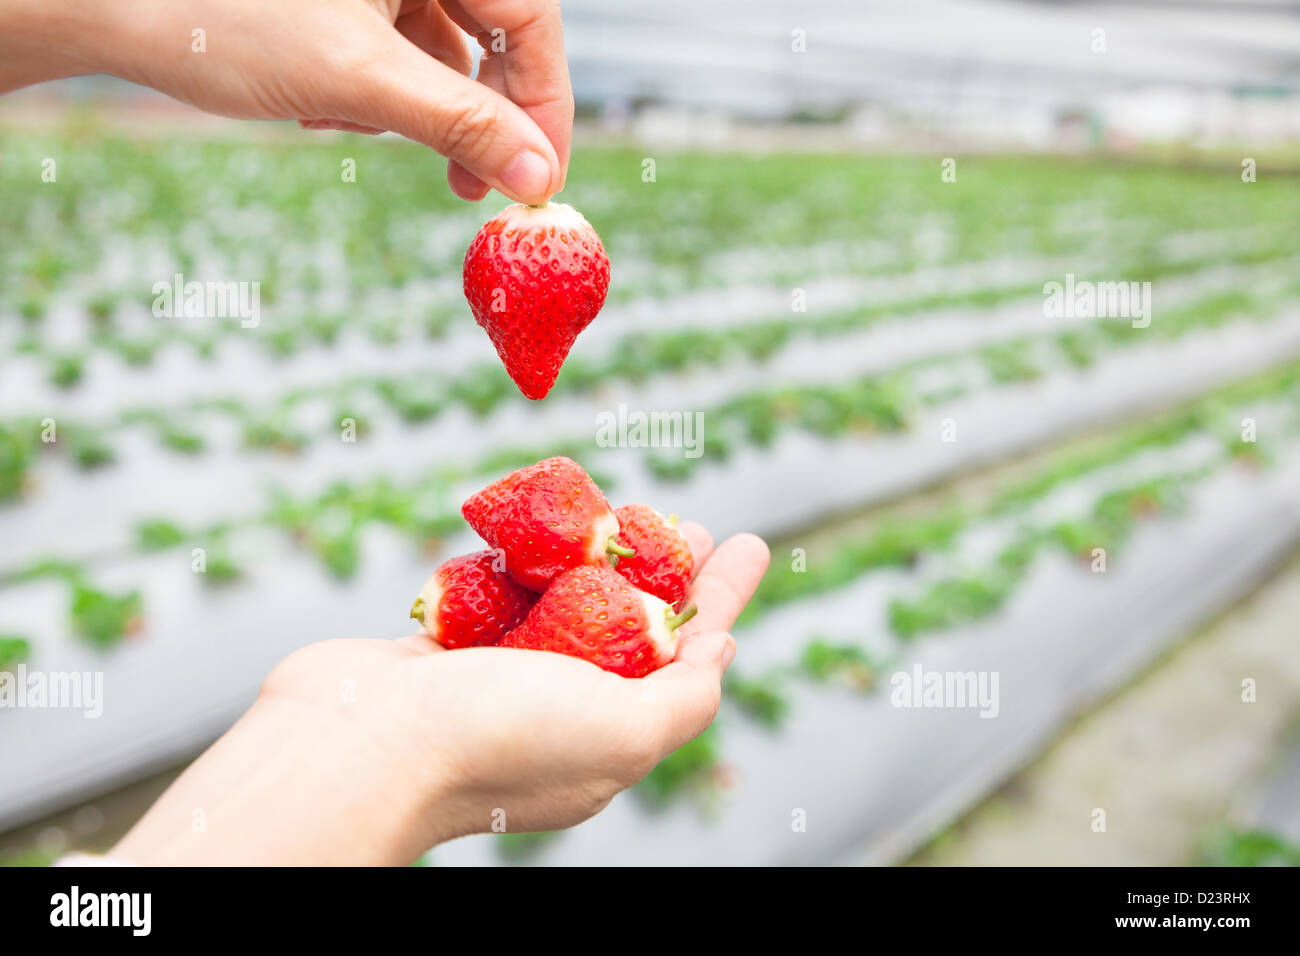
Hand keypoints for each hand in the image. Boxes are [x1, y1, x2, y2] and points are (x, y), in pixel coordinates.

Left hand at [0, 0, 571, 203]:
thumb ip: (459, 123)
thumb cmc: (221, 16)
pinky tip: (324, 107)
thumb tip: (538, 177)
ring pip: (442, 50)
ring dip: (415, 108)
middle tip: (473, 188)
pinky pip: (397, 49)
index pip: (531, 20)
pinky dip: (377, 91)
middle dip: (478, 116)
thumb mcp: (356, 77)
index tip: (540, 180)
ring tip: (349, 124)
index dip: (545, 104)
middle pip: (493, 37)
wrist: (105, 0)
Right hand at [112, 525, 769, 864]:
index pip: (686, 660)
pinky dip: (520, 562)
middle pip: (631, 626)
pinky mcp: (447, 650)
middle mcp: (559, 709)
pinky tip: (543, 528)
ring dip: (600, 558)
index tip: (748, 547)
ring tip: (632, 513)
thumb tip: (719, 654)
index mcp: (608, 736)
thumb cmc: (496, 739)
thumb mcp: (622, 732)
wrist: (356, 745)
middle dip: (667, 573)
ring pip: (564, 604)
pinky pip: (497, 594)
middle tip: (694, 526)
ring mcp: (501, 678)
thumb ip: (682, 698)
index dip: (720, 600)